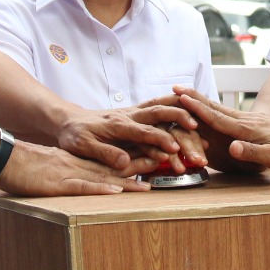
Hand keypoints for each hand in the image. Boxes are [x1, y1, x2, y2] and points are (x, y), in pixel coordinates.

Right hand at [0, 141, 149, 195]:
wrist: (4, 156)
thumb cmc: (27, 165)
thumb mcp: (54, 166)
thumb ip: (72, 171)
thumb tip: (90, 179)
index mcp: (80, 162)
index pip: (113, 161)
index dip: (136, 160)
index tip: (158, 158)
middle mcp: (80, 166)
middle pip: (114, 167)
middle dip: (141, 166)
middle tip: (165, 164)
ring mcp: (69, 174)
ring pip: (103, 176)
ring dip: (126, 181)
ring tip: (149, 183)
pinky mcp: (57, 184)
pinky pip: (81, 187)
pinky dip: (99, 190)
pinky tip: (115, 192)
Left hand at [55, 105, 192, 174]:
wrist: (70, 121)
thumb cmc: (75, 135)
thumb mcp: (82, 146)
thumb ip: (104, 153)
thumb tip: (124, 163)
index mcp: (117, 124)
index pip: (142, 131)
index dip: (159, 139)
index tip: (175, 149)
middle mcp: (128, 115)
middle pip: (157, 111)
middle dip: (178, 118)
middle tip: (197, 127)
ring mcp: (133, 113)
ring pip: (161, 106)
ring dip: (180, 111)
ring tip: (199, 122)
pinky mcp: (135, 114)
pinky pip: (158, 108)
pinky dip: (174, 109)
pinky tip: (188, 114)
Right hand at [177, 90, 269, 171]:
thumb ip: (253, 152)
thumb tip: (233, 147)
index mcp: (245, 129)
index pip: (217, 118)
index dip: (198, 109)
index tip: (182, 99)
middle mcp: (243, 120)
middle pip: (213, 108)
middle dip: (193, 98)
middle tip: (175, 88)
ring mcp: (245, 119)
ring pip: (217, 108)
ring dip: (199, 100)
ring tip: (183, 93)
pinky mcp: (248, 122)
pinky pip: (224, 113)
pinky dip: (210, 107)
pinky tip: (204, 106)